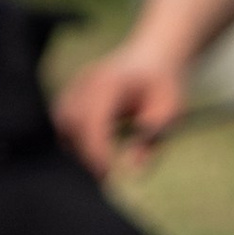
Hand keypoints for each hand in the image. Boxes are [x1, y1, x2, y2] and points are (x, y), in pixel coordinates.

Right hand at [53, 31, 188, 179]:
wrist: (153, 57)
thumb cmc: (162, 85)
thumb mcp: (171, 109)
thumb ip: (154, 136)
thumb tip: (135, 171)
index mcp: (111, 81)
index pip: (93, 117)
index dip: (95, 148)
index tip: (106, 174)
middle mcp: (87, 81)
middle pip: (71, 121)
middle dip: (83, 153)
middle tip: (104, 178)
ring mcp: (75, 87)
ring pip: (62, 123)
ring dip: (76, 148)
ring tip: (99, 167)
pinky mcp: (70, 95)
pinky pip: (62, 122)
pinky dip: (72, 141)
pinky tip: (91, 155)